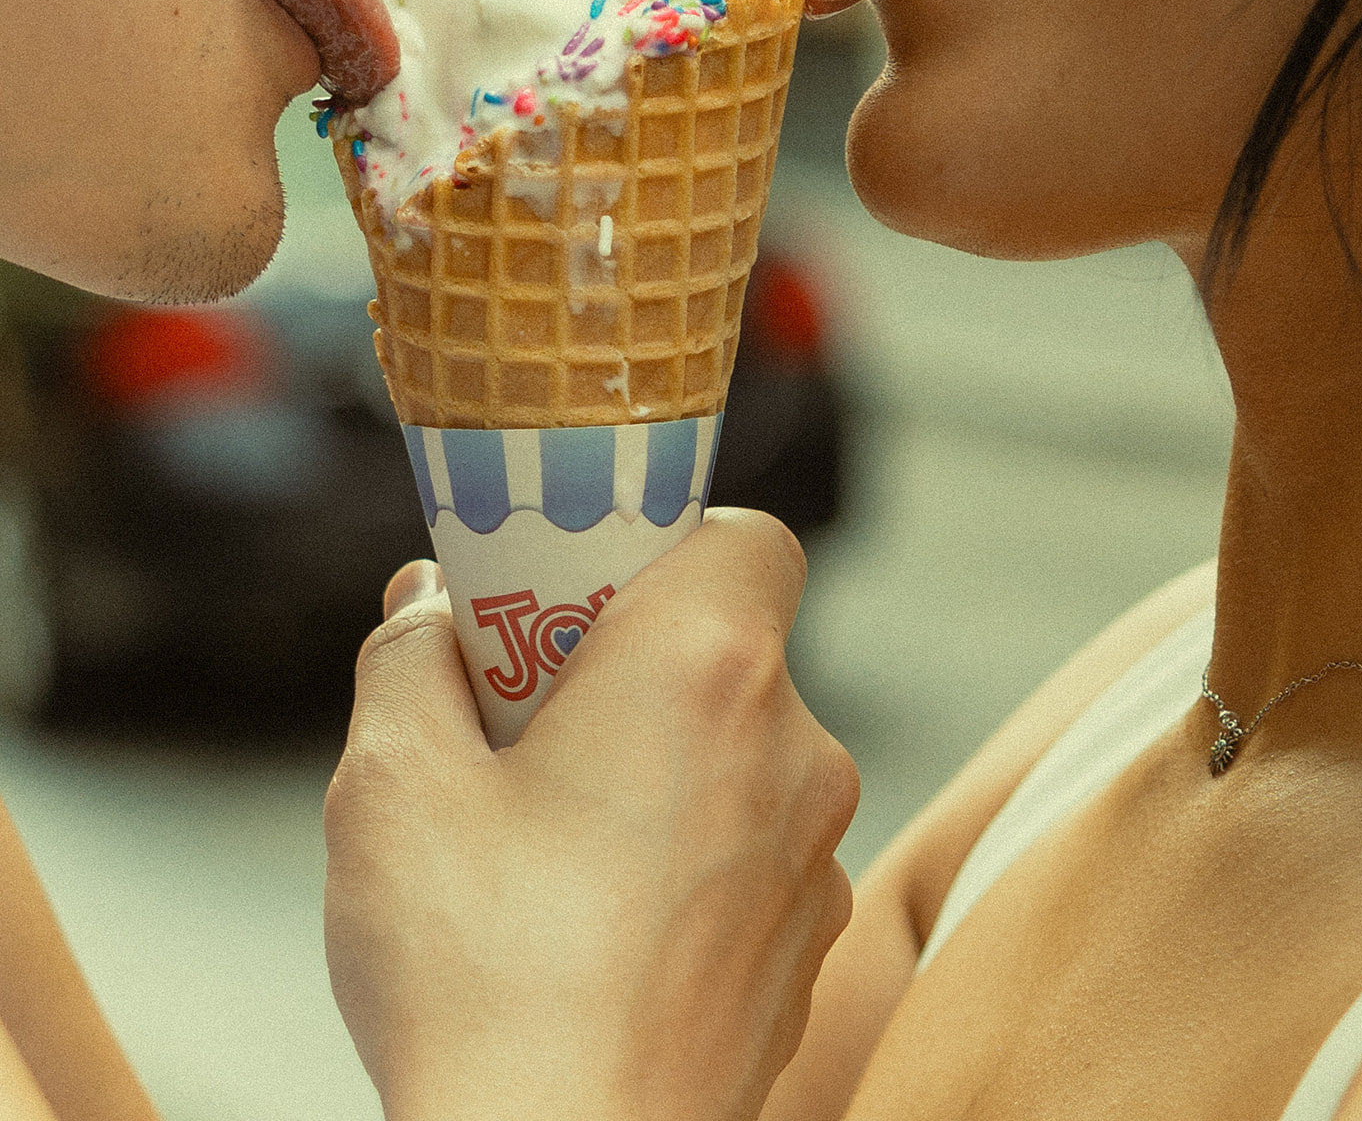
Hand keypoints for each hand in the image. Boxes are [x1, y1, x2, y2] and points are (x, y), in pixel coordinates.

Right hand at [324, 509, 858, 1120]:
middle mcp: (794, 747)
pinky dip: (694, 850)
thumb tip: (427, 607)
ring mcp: (816, 853)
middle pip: (728, 645)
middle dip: (635, 660)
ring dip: (663, 761)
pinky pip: (754, 847)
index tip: (582, 589)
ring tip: (551, 834)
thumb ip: (410, 662)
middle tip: (532, 715)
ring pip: (740, 751)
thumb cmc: (480, 974)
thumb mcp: (393, 787)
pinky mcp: (811, 941)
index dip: (667, 541)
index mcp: (706, 668)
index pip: (746, 538)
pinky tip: (601, 918)